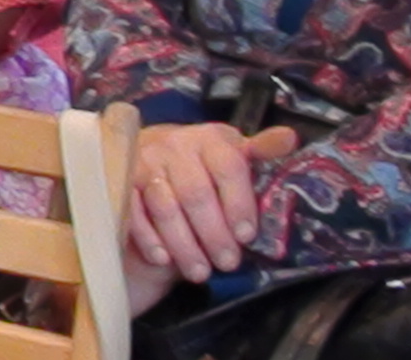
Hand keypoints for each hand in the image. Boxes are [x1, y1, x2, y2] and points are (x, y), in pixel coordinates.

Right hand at [127, 123, 298, 284]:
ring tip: (200, 271)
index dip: (239, 204)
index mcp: (209, 139)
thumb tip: (290, 139)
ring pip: (165, 207)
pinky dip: (149, 239)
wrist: (150, 155)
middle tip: (227, 262)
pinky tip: (164, 259)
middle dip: (214, 233)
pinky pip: (133, 213)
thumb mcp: (232, 153)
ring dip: (184, 243)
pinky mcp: (120, 181)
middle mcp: (174, 146)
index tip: (247, 236)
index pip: (228, 168)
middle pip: (196, 193)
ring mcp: (143, 163)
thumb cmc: (203, 163)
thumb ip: (261, 150)